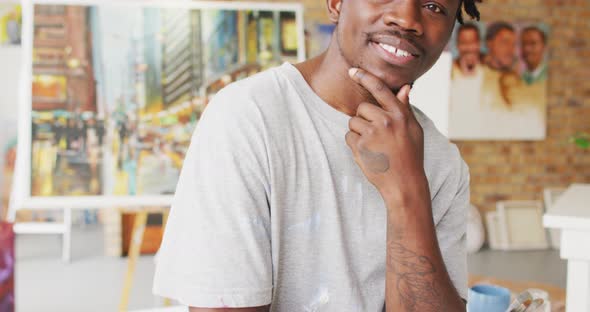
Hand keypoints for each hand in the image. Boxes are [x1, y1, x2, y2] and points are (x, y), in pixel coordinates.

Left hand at [345, 68, 426, 205]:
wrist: (404, 183)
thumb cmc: (410, 156)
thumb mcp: (414, 130)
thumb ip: (405, 108)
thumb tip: (405, 87)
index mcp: (400, 114)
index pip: (380, 89)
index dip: (365, 77)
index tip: (352, 71)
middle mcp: (386, 120)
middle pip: (362, 107)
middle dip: (364, 119)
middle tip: (376, 135)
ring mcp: (372, 133)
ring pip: (353, 122)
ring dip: (358, 132)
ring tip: (373, 146)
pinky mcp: (360, 146)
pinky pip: (348, 137)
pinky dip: (354, 145)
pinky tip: (368, 154)